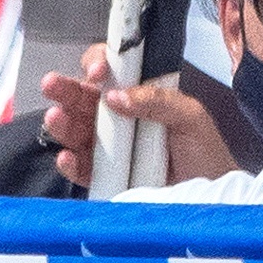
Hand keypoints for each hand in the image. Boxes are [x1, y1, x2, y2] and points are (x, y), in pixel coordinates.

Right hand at [42, 40, 228, 192]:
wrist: (211, 198)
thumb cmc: (205, 154)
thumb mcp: (191, 116)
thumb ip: (158, 100)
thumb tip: (116, 96)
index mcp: (138, 95)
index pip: (110, 71)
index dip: (98, 64)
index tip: (98, 72)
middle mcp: (118, 118)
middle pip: (84, 98)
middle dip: (65, 89)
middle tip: (51, 84)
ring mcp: (109, 149)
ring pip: (75, 130)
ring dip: (61, 123)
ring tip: (55, 119)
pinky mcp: (105, 178)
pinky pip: (81, 168)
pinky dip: (69, 163)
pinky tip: (66, 157)